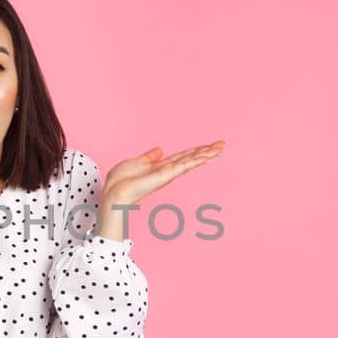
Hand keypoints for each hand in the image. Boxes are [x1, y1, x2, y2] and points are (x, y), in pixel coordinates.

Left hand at [101, 140, 225, 206]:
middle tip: (222, 144)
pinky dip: (195, 160)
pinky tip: (206, 156)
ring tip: (220, 147)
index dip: (195, 150)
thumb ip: (150, 157)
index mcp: (161, 167)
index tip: (209, 146)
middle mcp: (167, 170)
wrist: (114, 192)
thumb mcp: (136, 162)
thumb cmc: (120, 181)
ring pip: (191, 160)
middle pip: (191, 158)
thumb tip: (160, 150)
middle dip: (207, 151)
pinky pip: (183, 165)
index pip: (182, 156)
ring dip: (206, 154)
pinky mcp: (166, 176)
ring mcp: (168, 174)